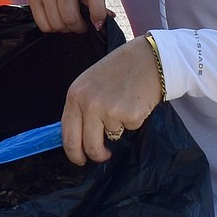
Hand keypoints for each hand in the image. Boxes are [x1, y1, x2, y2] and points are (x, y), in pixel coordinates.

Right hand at [28, 0, 110, 33]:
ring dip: (65, 28)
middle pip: (70, 15)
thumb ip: (98, 1)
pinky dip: (52, 28)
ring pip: (56, 22)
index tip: (98, 24)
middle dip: (78, 27)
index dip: (98, 12)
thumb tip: (103, 22)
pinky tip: (56, 19)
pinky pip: (43, 24)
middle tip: (81, 25)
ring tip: (69, 20)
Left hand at [61, 37, 162, 164]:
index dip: (74, 152)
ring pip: (111, 137)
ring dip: (119, 127)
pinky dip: (134, 119)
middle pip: (88, 145)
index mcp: (75, 95)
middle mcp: (89, 104)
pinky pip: (129, 128)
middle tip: (103, 155)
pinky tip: (136, 101)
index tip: (80, 159)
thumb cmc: (120, 69)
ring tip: (126, 103)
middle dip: (96, 155)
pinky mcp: (129, 116)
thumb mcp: (91, 84)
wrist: (148, 58)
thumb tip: (78, 136)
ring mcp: (108, 110)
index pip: (68, 134)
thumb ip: (82, 107)